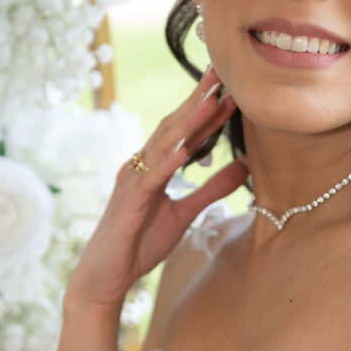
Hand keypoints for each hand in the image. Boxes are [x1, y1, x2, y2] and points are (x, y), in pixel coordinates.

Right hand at [67, 67, 247, 310]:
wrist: (107, 277)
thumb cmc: (140, 243)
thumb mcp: (185, 213)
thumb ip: (212, 190)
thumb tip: (243, 168)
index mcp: (154, 167)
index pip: (185, 132)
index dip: (208, 109)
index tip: (232, 86)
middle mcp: (141, 165)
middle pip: (173, 126)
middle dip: (198, 99)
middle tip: (222, 73)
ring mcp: (133, 181)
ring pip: (163, 145)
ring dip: (188, 122)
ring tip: (212, 100)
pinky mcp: (128, 202)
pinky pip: (150, 178)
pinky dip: (167, 162)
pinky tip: (185, 149)